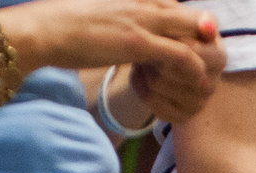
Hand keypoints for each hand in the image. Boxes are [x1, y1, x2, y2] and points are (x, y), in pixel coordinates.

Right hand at [0, 0, 217, 85]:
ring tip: (212, 71)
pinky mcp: (138, 42)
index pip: (168, 4)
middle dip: (202, 33)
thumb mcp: (91, 16)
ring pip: (191, 28)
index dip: (183, 23)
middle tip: (211, 56)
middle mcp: (140, 1)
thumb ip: (111, 19)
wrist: (42, 29)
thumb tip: (110, 32)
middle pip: (186, 12)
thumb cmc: (59, 26)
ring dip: (205, 50)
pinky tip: (200, 81)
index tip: (189, 42)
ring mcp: (141, 20)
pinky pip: (180, 53)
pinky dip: (194, 67)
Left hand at [123, 22, 224, 122]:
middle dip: (154, 53)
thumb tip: (207, 27)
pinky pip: (150, 100)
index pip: (188, 52)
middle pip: (169, 69)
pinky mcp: (181, 117)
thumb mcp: (187, 23)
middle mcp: (211, 85)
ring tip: (144, 55)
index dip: (168, 42)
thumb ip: (198, 21)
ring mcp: (197, 104)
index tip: (159, 33)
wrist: (169, 60)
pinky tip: (140, 73)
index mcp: (219, 57)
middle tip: (149, 44)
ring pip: (156, 84)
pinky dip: (138, 82)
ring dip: (143, 66)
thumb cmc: (180, 35)